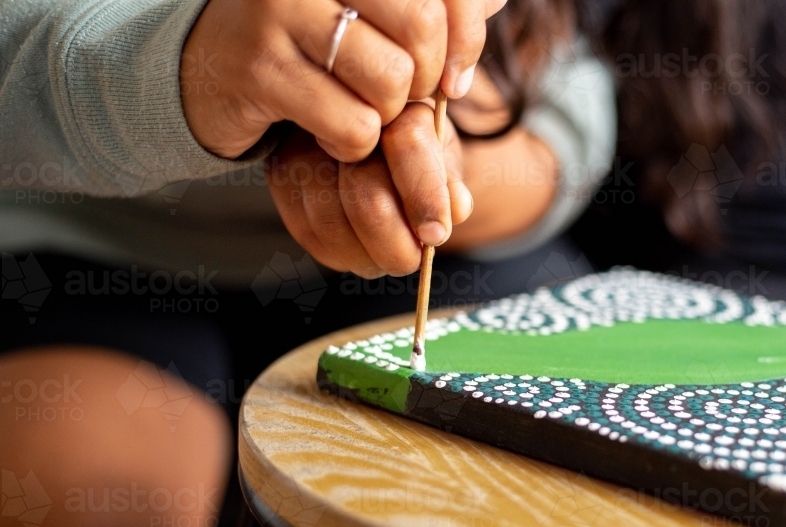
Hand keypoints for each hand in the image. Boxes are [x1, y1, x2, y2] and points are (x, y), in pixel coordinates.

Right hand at [181, 0, 507, 160]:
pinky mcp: (260, 69)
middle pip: (423, 26)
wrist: (207, 67)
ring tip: (359, 111)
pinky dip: (352, 144)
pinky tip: (328, 131)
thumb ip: (433, 7)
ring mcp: (280, 11)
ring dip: (386, 116)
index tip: (454, 76)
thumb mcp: (371, 15)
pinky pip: (353, 126)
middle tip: (402, 96)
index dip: (467, 36)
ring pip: (390, 82)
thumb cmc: (308, 41)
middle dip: (425, 79)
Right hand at [268, 103, 472, 277]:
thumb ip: (449, 181)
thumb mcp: (443, 162)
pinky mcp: (282, 176)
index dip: (424, 196)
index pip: (407, 143)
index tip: (436, 234)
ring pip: (331, 220)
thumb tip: (457, 210)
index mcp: (395, 102)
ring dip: (368, 254)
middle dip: (396, 241)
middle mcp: (344, 114)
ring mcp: (305, 144)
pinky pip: (309, 233)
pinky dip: (341, 255)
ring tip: (390, 257)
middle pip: (366, 192)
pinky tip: (362, 252)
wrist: (378, 149)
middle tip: (413, 259)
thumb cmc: (418, 157)